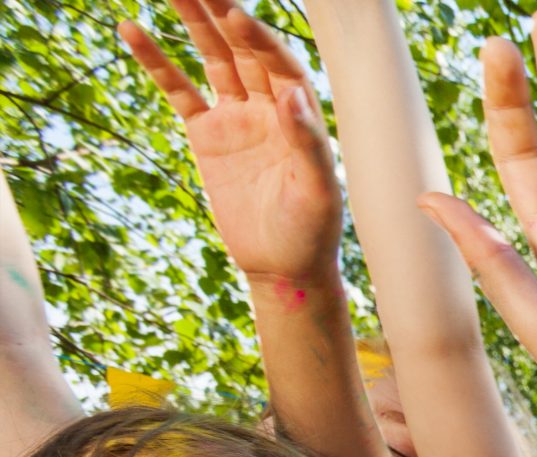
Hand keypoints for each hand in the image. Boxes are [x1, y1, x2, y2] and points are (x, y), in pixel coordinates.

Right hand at [122, 0, 340, 287]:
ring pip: (212, 58)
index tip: (236, 15)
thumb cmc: (312, 231)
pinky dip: (157, 61)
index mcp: (301, 114)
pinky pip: (178, 90)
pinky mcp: (207, 134)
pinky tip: (132, 29)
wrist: (282, 265)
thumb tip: (292, 96)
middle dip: (221, 14)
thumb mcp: (318, 191)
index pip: (278, 63)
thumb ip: (309, 143)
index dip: (258, 39)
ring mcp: (237, 116)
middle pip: (242, 49)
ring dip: (192, 22)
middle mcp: (270, 107)